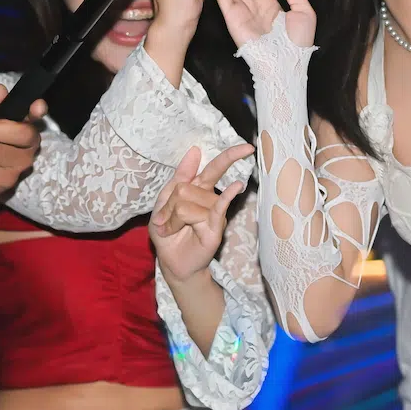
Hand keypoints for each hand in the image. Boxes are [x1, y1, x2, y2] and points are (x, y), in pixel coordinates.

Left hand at [149, 144, 252, 283]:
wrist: (172, 262)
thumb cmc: (169, 233)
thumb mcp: (163, 203)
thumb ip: (179, 177)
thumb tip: (195, 150)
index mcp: (199, 189)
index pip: (215, 167)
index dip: (230, 156)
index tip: (248, 147)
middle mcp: (210, 199)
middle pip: (186, 187)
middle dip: (168, 204)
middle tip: (162, 221)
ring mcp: (215, 213)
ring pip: (186, 204)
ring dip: (171, 220)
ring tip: (170, 230)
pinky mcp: (216, 228)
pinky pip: (217, 208)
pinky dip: (227, 196)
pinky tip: (237, 187)